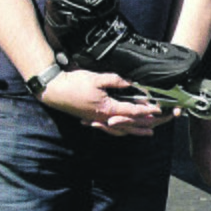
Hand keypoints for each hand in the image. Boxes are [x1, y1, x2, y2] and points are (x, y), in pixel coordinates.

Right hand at [41, 68, 172, 134]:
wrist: (54, 90)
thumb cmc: (75, 84)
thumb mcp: (97, 79)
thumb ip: (116, 81)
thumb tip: (130, 83)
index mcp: (107, 109)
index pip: (131, 111)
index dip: (145, 110)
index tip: (156, 109)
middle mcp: (103, 118)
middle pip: (127, 124)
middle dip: (142, 125)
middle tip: (156, 126)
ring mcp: (96, 120)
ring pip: (118, 129)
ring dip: (132, 130)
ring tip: (143, 131)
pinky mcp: (91, 118)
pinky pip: (108, 128)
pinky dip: (118, 129)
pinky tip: (121, 128)